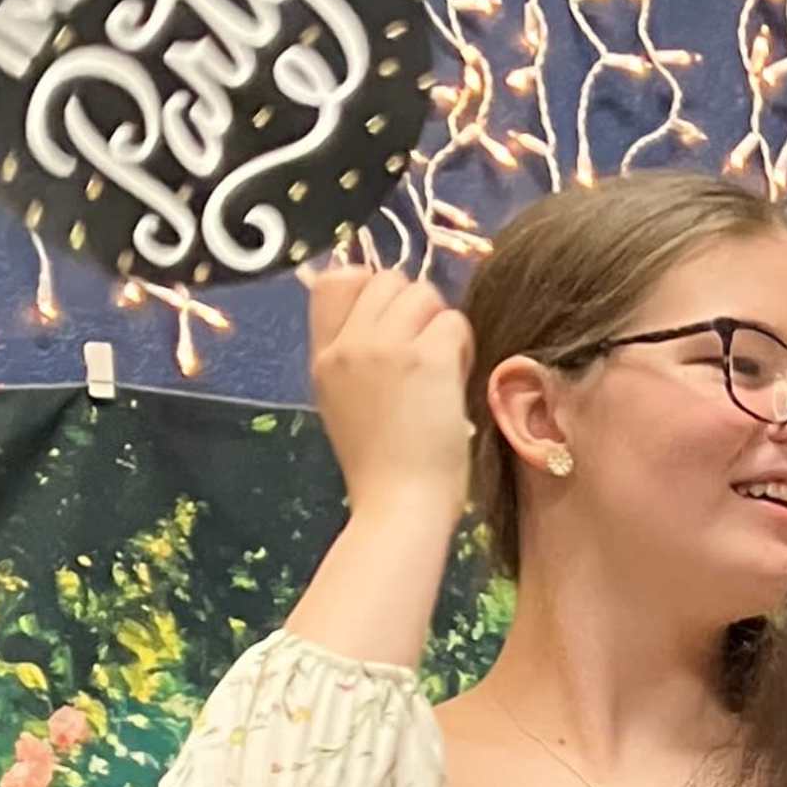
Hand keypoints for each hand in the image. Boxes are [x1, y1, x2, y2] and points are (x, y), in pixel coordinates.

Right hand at [305, 265, 474, 518]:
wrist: (397, 507)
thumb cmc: (379, 470)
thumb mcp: (344, 405)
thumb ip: (353, 360)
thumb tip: (385, 322)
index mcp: (323, 358)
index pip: (334, 281)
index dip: (370, 288)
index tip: (393, 321)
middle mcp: (348, 345)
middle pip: (385, 278)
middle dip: (414, 306)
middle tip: (426, 351)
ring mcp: (384, 348)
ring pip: (422, 293)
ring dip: (441, 322)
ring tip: (443, 367)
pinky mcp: (426, 359)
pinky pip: (453, 321)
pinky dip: (463, 345)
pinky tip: (456, 379)